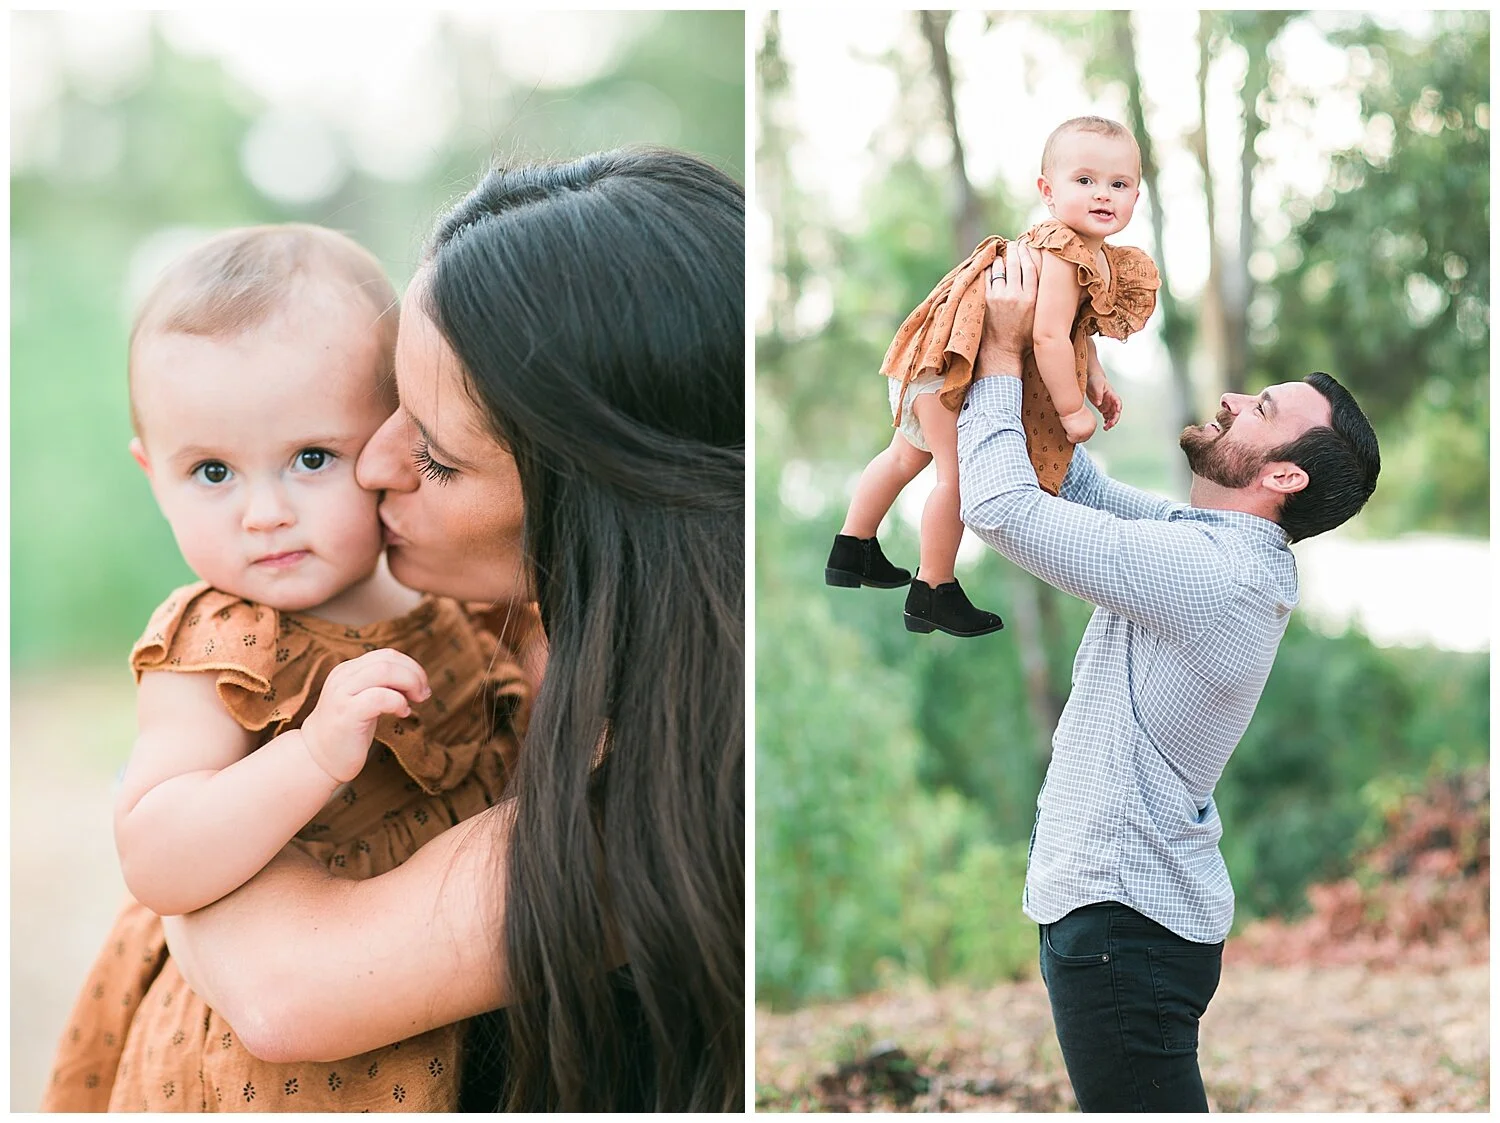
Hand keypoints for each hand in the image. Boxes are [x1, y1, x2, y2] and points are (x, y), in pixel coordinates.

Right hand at [299, 649, 430, 782]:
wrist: (319, 757)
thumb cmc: (349, 729)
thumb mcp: (365, 698)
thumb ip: (383, 684)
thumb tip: (416, 678)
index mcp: (348, 670)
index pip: (386, 655)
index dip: (411, 667)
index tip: (421, 686)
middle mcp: (343, 677)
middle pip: (388, 660)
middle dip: (414, 675)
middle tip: (423, 695)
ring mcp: (342, 694)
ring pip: (383, 672)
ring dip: (409, 684)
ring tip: (415, 702)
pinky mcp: (347, 713)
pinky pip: (378, 697)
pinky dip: (398, 702)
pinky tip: (402, 714)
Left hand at [976, 238, 1041, 376]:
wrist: (1003, 351)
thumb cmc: (1025, 337)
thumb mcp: (1041, 318)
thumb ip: (1046, 301)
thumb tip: (1058, 285)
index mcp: (1032, 298)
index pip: (1030, 267)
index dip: (1028, 253)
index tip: (1028, 245)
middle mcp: (1016, 295)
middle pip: (1016, 264)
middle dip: (1015, 250)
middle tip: (1015, 243)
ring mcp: (999, 297)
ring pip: (1000, 268)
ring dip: (1002, 258)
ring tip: (1004, 253)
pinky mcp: (986, 300)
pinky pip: (987, 278)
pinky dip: (990, 269)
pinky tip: (992, 265)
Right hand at [1059, 404, 1096, 443]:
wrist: (1071, 407)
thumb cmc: (1075, 408)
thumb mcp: (1084, 415)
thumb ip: (1084, 422)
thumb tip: (1081, 426)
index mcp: (1093, 424)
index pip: (1088, 434)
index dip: (1081, 432)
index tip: (1076, 430)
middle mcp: (1090, 429)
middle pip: (1083, 439)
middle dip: (1077, 435)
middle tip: (1071, 430)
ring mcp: (1084, 433)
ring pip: (1077, 440)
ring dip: (1072, 435)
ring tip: (1069, 428)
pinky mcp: (1076, 435)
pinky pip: (1071, 440)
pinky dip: (1068, 436)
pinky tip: (1067, 429)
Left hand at [1087, 373, 1122, 429]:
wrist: (1092, 379)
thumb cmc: (1096, 380)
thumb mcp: (1097, 385)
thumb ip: (1098, 394)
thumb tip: (1099, 403)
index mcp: (1111, 394)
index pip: (1117, 401)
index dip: (1118, 407)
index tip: (1118, 411)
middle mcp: (1111, 400)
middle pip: (1116, 411)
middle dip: (1114, 419)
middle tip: (1110, 425)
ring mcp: (1107, 404)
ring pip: (1111, 415)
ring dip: (1110, 422)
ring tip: (1106, 428)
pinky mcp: (1102, 407)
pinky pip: (1106, 415)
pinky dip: (1106, 420)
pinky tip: (1105, 425)